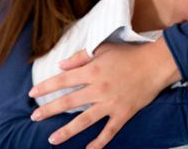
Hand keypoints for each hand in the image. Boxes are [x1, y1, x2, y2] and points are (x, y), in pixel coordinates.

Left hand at [29, 38, 178, 148]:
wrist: (155, 64)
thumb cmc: (128, 53)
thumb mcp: (103, 48)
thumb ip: (80, 57)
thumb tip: (61, 65)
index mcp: (92, 70)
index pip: (63, 80)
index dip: (46, 87)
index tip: (32, 93)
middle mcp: (98, 88)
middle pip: (69, 101)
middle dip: (49, 110)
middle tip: (34, 117)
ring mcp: (110, 103)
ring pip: (84, 120)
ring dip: (66, 131)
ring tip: (51, 139)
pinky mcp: (123, 114)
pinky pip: (109, 131)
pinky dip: (98, 142)